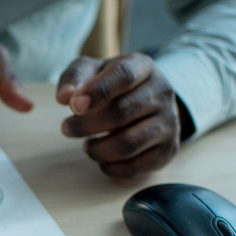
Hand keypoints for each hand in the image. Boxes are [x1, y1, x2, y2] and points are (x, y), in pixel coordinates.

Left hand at [56, 53, 179, 177]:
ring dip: (98, 150)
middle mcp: (162, 92)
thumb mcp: (91, 71)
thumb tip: (65, 97)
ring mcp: (169, 122)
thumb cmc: (111, 84)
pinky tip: (102, 159)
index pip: (123, 76)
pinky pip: (136, 167)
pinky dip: (111, 168)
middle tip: (67, 128)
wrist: (146, 99)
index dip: (97, 91)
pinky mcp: (168, 149)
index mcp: (143, 67)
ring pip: (129, 144)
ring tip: (86, 145)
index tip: (73, 106)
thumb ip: (75, 77)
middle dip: (86, 125)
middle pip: (122, 113)